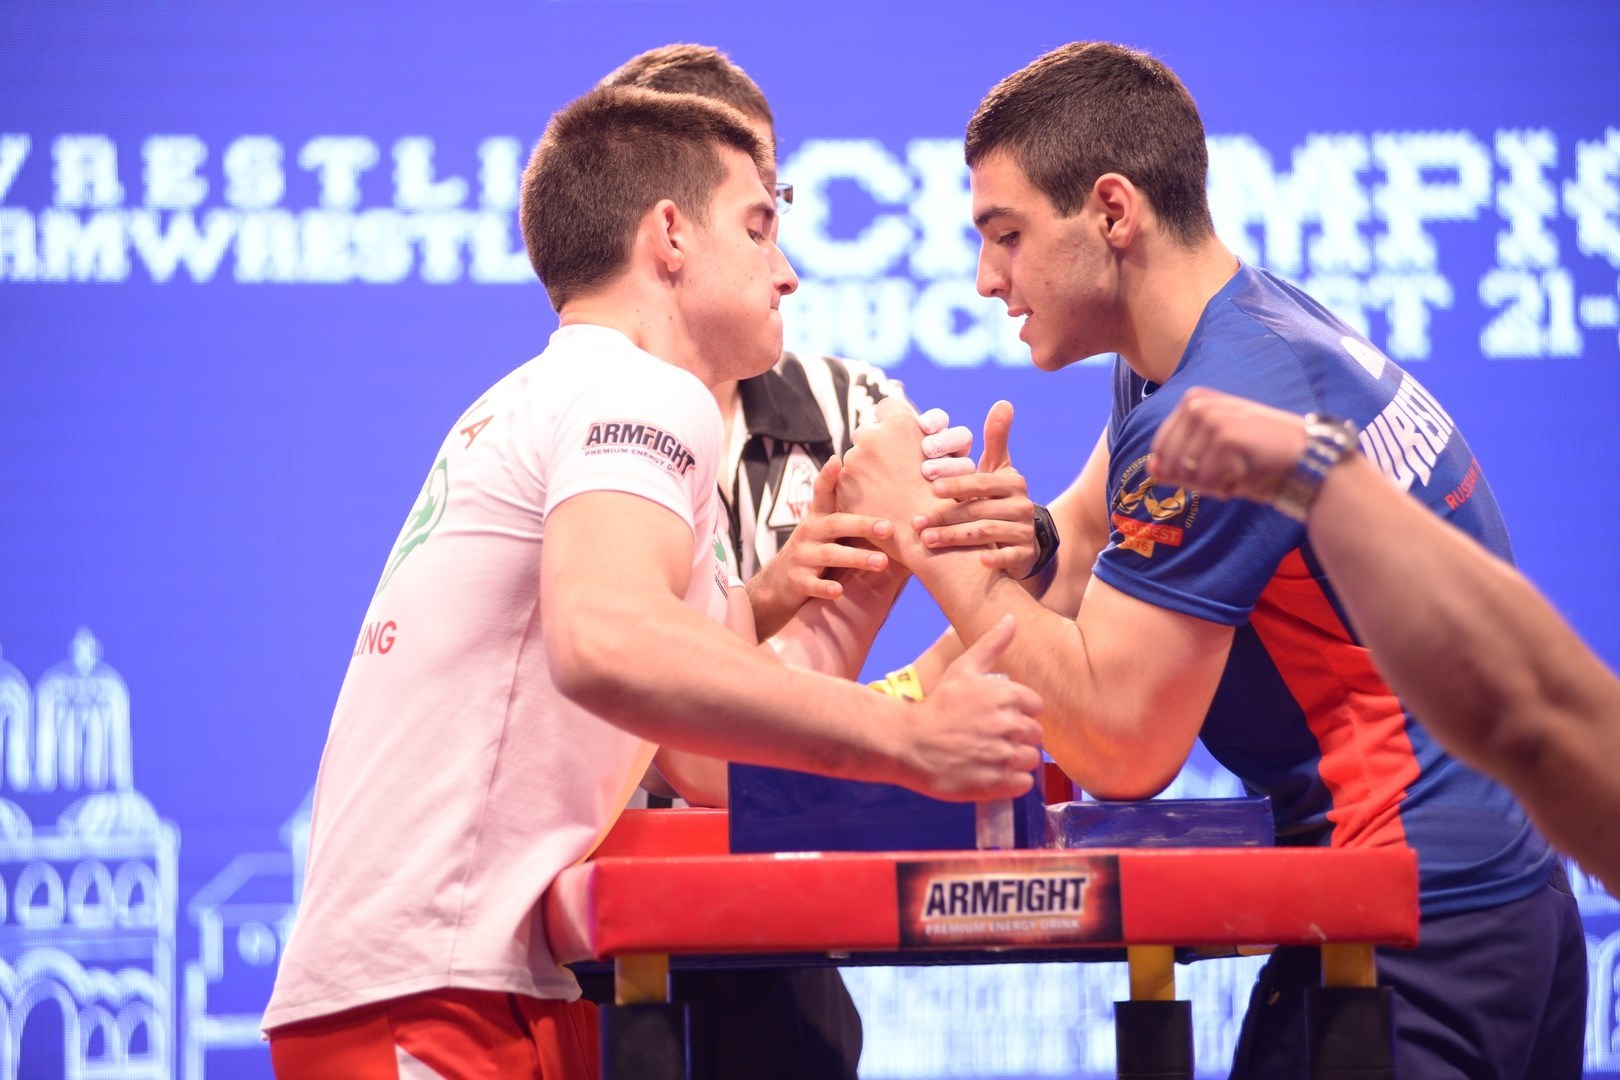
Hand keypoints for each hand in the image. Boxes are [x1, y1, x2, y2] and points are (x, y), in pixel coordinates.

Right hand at [747, 456, 896, 638]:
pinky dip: (825, 587)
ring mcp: (801, 557)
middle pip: (837, 524)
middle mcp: (809, 533)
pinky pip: (812, 584)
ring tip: (881, 562)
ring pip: (830, 555)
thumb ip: (845, 514)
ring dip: (857, 558)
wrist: (777, 584)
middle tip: (888, 528)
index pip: (822, 493)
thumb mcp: (824, 529)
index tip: (837, 460)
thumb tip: (885, 499)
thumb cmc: (813, 552)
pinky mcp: (797, 581)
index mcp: (818, 518)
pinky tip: (838, 591)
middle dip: (863, 525)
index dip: (828, 477)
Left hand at [837, 398, 949, 535]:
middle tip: (895, 469)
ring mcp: (854, 460)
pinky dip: (857, 490)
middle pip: (869, 433)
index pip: (889, 406)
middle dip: (879, 447)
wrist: (927, 537)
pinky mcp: (842, 485)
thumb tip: (913, 425)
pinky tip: (875, 503)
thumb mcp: (950, 455)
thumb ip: (924, 434)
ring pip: (856, 458)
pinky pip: (845, 481)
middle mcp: (872, 435)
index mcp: (900, 422)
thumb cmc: (944, 496)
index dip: (896, 422)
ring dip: (868, 470)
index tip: (901, 439)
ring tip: (888, 492)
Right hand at [895, 614, 1044, 800]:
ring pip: (1030, 759)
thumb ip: (991, 644)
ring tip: (990, 757)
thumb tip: (1011, 618)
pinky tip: (991, 772)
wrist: (909, 743)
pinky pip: (1023, 783)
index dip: (1018, 712)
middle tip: (990, 738)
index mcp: (1007, 696)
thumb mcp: (963, 669)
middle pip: (1034, 734)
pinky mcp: (998, 783)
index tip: (997, 717)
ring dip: (1015, 760)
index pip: (1035, 706)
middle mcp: (1009, 724)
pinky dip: (1011, 781)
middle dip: (1017, 736)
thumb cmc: (937, 705)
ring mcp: (1004, 755)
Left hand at [912, 400, 1038, 574]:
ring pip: (988, 533)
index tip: (930, 487)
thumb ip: (996, 439)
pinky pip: (1010, 556)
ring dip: (956, 537)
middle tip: (916, 521)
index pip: (981, 481)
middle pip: (979, 509)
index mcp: (1011, 481)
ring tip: (927, 541)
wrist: (1022, 538)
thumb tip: (1004, 402)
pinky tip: (978, 562)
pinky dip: (996, 559)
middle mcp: (1021, 504)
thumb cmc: (997, 499)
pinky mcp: (1025, 554)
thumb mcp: (997, 469)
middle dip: (946, 515)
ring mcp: (1024, 530)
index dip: (957, 484)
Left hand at [1149, 387, 1308, 500]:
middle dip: (1196, 479)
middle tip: (1230, 468)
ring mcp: (1211, 419)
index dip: (1184, 469)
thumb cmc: (1260, 459)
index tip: (1217, 461)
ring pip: (1186, 475)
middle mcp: (1197, 404)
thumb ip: (1179, 461)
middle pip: (1169, 464)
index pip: (1160, 450)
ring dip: (1212, 484)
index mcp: (1193, 401)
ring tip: (1240, 469)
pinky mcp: (1225, 438)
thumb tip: (1151, 469)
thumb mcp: (1212, 457)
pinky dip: (1225, 488)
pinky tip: (1248, 473)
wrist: (1307, 461)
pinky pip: (1206, 483)